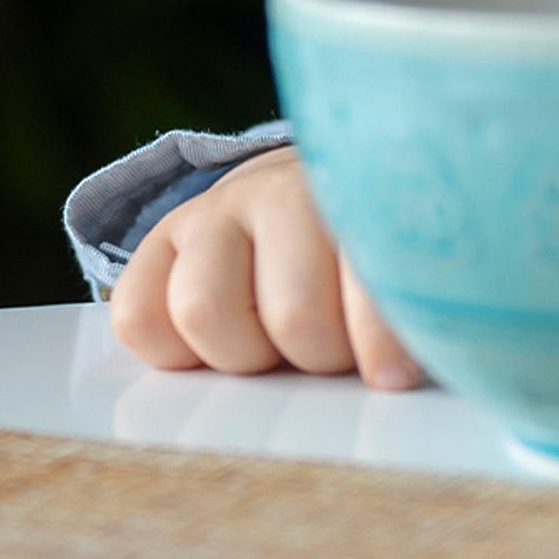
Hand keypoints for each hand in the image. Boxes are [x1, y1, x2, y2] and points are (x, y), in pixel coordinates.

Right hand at [108, 148, 425, 389]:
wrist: (316, 183)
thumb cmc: (372, 248)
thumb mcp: (409, 268)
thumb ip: (419, 310)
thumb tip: (416, 373)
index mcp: (365, 196)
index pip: (371, 279)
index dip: (383, 341)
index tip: (395, 376)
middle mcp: (285, 191)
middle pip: (294, 319)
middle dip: (319, 356)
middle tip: (334, 349)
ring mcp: (218, 209)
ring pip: (205, 311)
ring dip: (246, 355)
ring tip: (276, 348)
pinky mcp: (163, 235)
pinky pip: (139, 316)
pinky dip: (171, 350)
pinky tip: (215, 342)